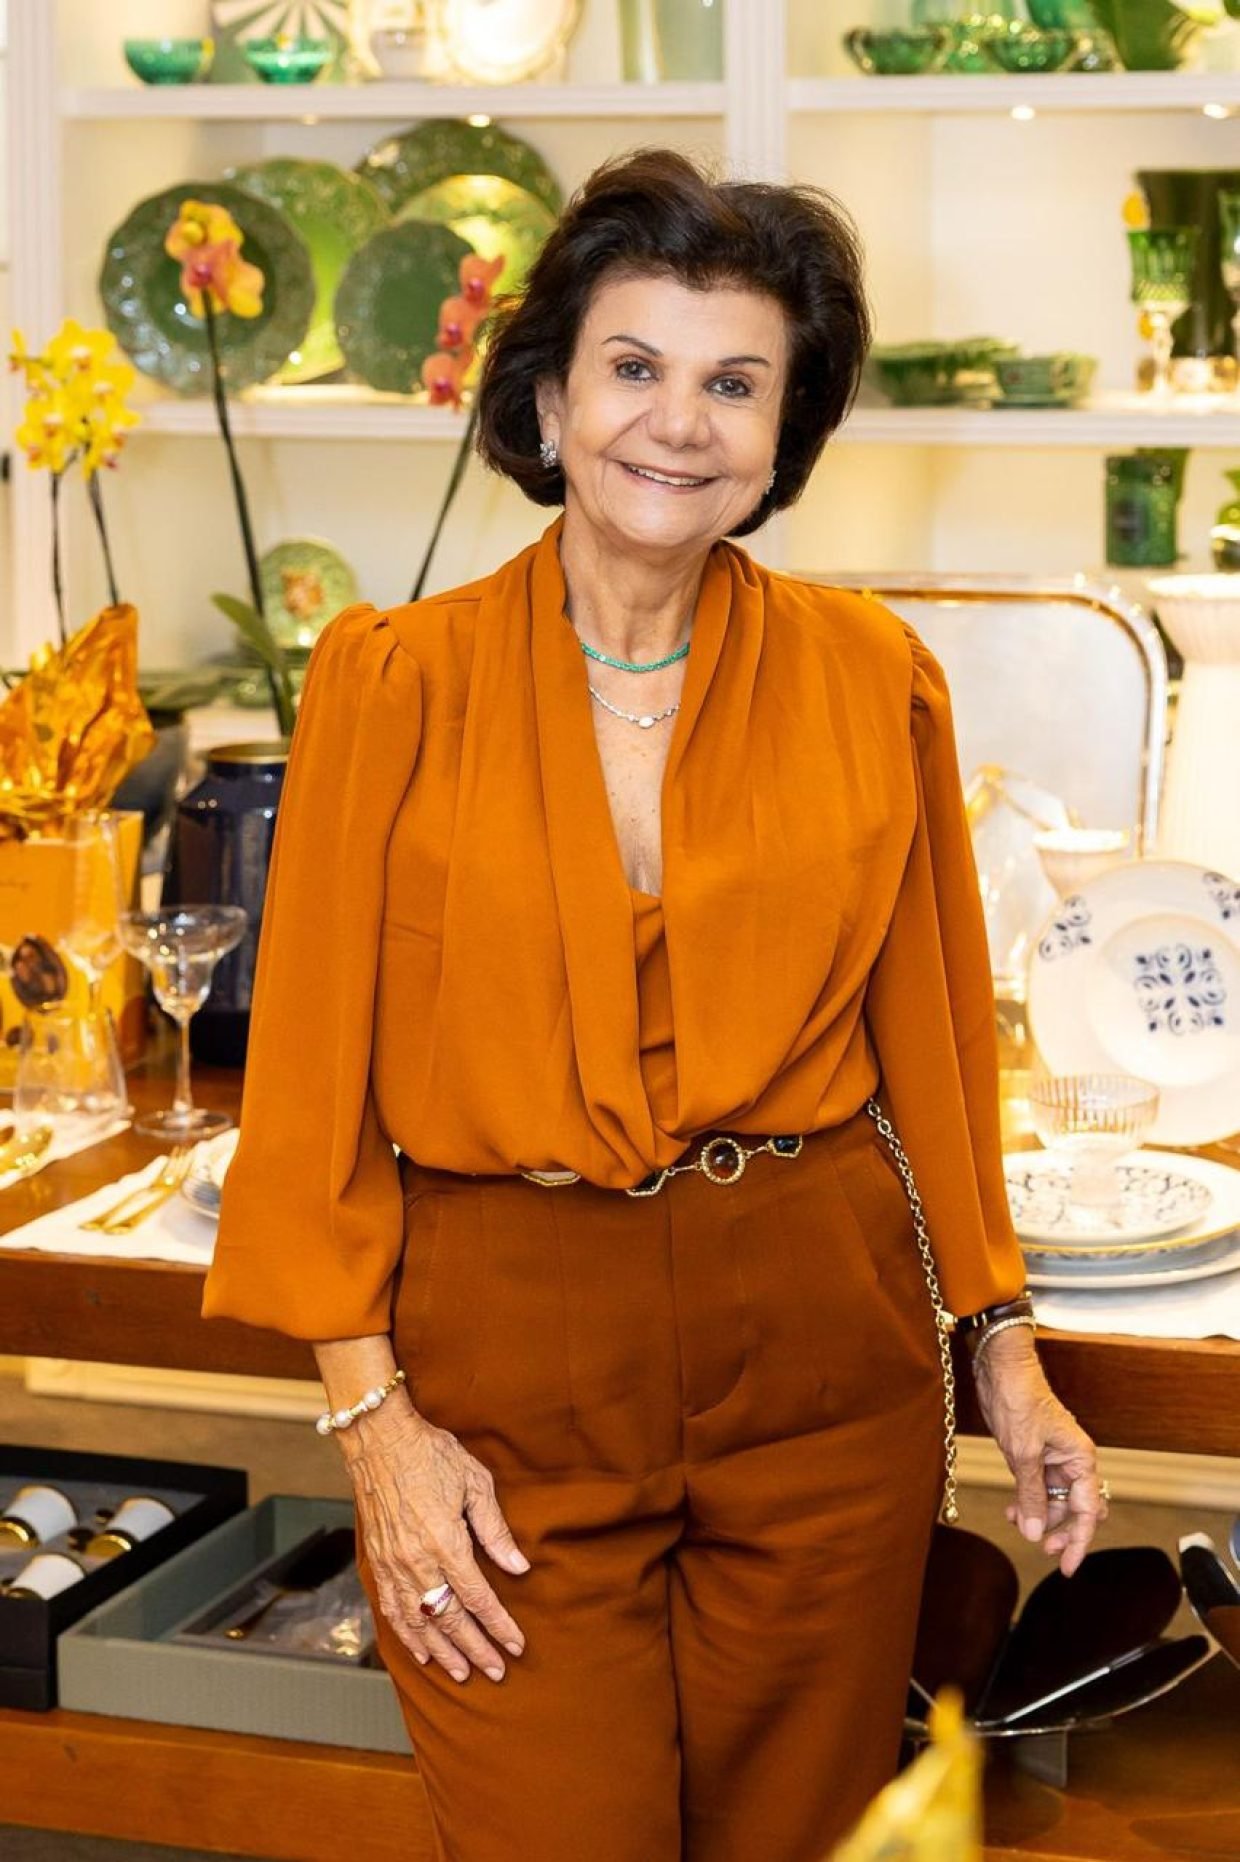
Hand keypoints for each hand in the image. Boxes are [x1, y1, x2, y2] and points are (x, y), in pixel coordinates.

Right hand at [339, 1397, 529, 1683]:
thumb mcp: (475, 1483)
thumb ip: (495, 1530)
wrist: (380, 1439)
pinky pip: (392, 1610)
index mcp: (446, 1542)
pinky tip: (421, 1651)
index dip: (498, 1625)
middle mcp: (417, 1561)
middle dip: (475, 1649)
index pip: (478, 1598)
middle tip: (495, 1671)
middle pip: (450, 1619)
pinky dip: (408, 1636)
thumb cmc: (432, 1454)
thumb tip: (519, 1567)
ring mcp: (393, 1565)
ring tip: (461, 1673)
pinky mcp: (378, 1562)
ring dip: (442, 1651)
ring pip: (419, 1622)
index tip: (516, 1646)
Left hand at [970, 1327, 1107, 1576]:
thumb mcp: (1023, 1454)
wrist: (1000, 1369)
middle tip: (1041, 1548)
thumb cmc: (1019, 1401)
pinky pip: (1038, 1487)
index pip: (1088, 1511)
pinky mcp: (1034, 1455)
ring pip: (1054, 1500)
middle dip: (1059, 1530)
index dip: (1078, 1541)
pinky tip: (1013, 1510)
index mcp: (1081, 1459)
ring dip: (1039, 1516)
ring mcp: (1053, 1459)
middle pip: (1075, 1509)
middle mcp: (1072, 1462)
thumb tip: (1036, 1533)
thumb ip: (1031, 1495)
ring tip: (1017, 1522)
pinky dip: (1028, 1501)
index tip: (1067, 1567)